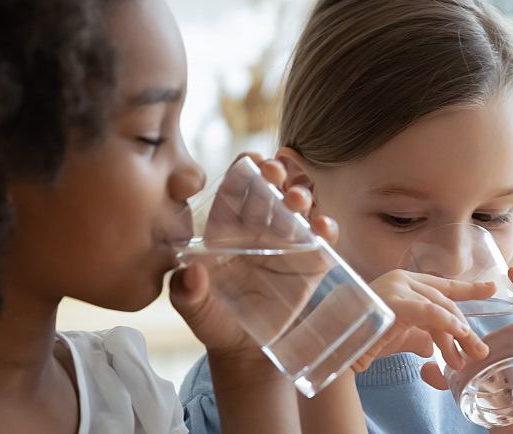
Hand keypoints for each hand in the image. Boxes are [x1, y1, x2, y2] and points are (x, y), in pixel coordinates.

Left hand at [170, 153, 339, 357]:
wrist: (245, 350)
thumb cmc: (215, 321)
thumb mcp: (194, 309)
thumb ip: (186, 292)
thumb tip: (190, 273)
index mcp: (226, 229)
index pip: (235, 190)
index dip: (243, 172)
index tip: (251, 160)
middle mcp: (258, 229)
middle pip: (270, 190)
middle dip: (275, 173)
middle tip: (275, 172)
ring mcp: (286, 243)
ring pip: (298, 207)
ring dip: (301, 194)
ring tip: (297, 200)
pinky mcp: (310, 263)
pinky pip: (322, 239)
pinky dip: (326, 229)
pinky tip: (322, 227)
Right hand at [352, 269, 494, 371]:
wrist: (337, 346)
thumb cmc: (364, 339)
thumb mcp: (401, 335)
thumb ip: (420, 334)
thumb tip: (434, 346)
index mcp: (403, 282)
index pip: (442, 284)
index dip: (468, 288)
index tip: (492, 288)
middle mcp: (400, 279)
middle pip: (445, 302)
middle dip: (464, 329)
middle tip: (478, 351)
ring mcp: (396, 287)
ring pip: (440, 309)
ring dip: (458, 335)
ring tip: (467, 356)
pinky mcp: (393, 301)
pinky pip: (429, 312)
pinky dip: (446, 323)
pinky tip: (459, 334)